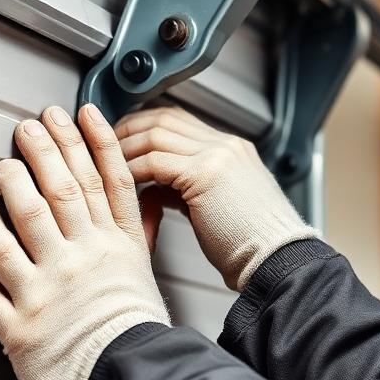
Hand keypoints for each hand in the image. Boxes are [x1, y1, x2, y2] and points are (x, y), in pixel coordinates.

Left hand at [0, 104, 169, 379]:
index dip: (90, 141)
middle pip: (61, 190)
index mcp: (115, 247)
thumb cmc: (133, 329)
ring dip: (8, 192)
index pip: (104, 181)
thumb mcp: (143, 273)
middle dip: (42, 150)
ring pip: (21, 224)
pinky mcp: (20, 324)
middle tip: (26, 127)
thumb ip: (136, 233)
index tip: (75, 113)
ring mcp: (49, 290)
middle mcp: (82, 261)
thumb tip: (142, 199)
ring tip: (2, 171)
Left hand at [115, 106, 317, 291]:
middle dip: (128, 129)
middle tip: (102, 144)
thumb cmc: (251, 245)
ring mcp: (217, 155)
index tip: (123, 138)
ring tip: (105, 164)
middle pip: (163, 119)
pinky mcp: (206, 173)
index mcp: (232, 150)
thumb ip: (185, 188)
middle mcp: (225, 145)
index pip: (178, 120)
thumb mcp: (217, 206)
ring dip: (125, 148)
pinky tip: (122, 181)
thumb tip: (153, 188)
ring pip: (155, 135)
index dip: (144, 125)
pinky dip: (133, 169)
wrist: (278, 260)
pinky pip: (155, 161)